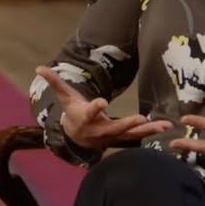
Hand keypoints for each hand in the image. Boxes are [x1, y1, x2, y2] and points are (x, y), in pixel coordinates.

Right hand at [34, 66, 172, 149]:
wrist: (78, 137)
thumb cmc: (73, 112)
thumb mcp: (64, 96)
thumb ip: (54, 82)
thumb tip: (39, 67)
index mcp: (85, 117)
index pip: (89, 113)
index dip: (95, 108)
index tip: (101, 102)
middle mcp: (99, 129)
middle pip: (114, 128)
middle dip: (127, 124)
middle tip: (141, 119)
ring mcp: (112, 136)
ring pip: (130, 135)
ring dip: (146, 131)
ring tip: (162, 125)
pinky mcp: (122, 138)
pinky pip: (137, 136)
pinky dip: (151, 132)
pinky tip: (166, 127)